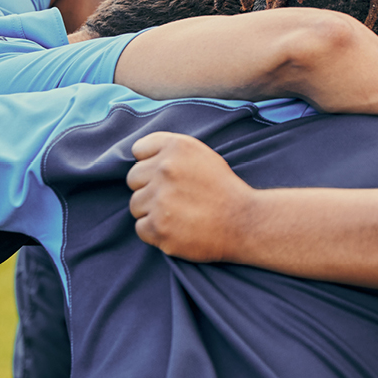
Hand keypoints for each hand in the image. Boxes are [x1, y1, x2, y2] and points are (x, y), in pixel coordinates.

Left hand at [127, 131, 252, 261]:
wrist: (244, 222)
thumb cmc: (223, 188)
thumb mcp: (202, 155)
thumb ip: (171, 152)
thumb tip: (141, 160)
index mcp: (177, 147)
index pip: (139, 150)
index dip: (151, 163)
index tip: (166, 175)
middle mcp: (165, 169)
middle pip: (133, 178)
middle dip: (149, 187)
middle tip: (173, 197)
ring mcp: (160, 199)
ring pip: (135, 204)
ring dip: (151, 210)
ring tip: (177, 213)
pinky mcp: (159, 227)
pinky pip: (141, 228)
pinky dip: (155, 231)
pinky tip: (176, 227)